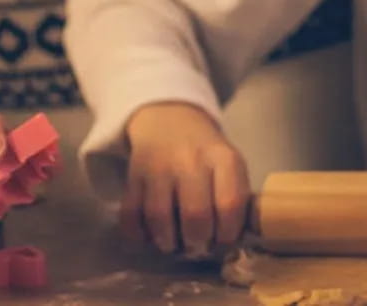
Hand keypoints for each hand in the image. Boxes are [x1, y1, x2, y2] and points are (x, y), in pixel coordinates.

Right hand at [120, 101, 250, 257]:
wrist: (169, 120)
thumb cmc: (205, 153)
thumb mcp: (230, 164)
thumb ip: (234, 197)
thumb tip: (232, 242)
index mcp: (224, 158)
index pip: (231, 203)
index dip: (228, 233)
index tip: (223, 241)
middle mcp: (192, 159)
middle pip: (196, 214)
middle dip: (197, 242)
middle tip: (197, 246)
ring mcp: (160, 165)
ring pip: (160, 216)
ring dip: (167, 241)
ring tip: (173, 244)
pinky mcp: (134, 173)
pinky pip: (131, 213)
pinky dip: (138, 233)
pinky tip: (149, 235)